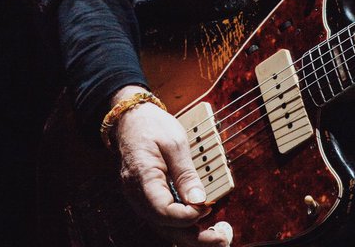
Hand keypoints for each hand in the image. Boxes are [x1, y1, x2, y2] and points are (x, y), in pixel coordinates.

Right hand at [110, 87, 233, 245]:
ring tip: (217, 236)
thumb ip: (186, 174)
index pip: (163, 211)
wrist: (132, 119)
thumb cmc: (152, 126)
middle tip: (222, 239)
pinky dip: (183, 225)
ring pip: (165, 227)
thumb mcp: (175, 142)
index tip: (208, 208)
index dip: (187, 216)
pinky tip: (201, 226)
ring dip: (191, 235)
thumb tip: (200, 202)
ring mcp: (140, 199)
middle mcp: (137, 195)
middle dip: (195, 238)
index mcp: (142, 177)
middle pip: (165, 227)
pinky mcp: (147, 199)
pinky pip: (164, 219)